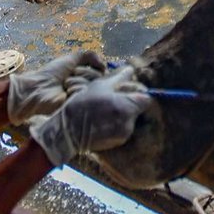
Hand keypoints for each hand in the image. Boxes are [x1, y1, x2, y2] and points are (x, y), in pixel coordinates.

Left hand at [6, 50, 105, 124]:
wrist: (39, 87)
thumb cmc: (53, 72)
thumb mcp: (72, 58)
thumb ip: (90, 56)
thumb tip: (104, 65)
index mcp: (86, 76)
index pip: (101, 70)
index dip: (92, 66)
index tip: (78, 67)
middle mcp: (87, 86)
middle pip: (99, 77)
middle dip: (84, 72)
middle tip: (70, 75)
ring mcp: (84, 96)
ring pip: (92, 84)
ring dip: (77, 81)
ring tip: (65, 85)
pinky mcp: (80, 105)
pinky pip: (86, 93)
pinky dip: (76, 89)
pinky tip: (66, 93)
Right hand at [29, 67, 151, 164]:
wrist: (67, 131)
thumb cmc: (83, 104)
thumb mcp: (100, 86)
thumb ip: (119, 78)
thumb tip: (131, 70)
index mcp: (127, 107)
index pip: (146, 99)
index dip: (140, 93)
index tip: (130, 91)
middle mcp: (129, 123)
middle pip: (138, 110)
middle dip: (130, 103)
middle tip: (115, 99)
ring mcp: (123, 135)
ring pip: (130, 120)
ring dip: (123, 114)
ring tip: (106, 110)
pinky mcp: (117, 143)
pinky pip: (122, 129)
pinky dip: (116, 124)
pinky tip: (103, 120)